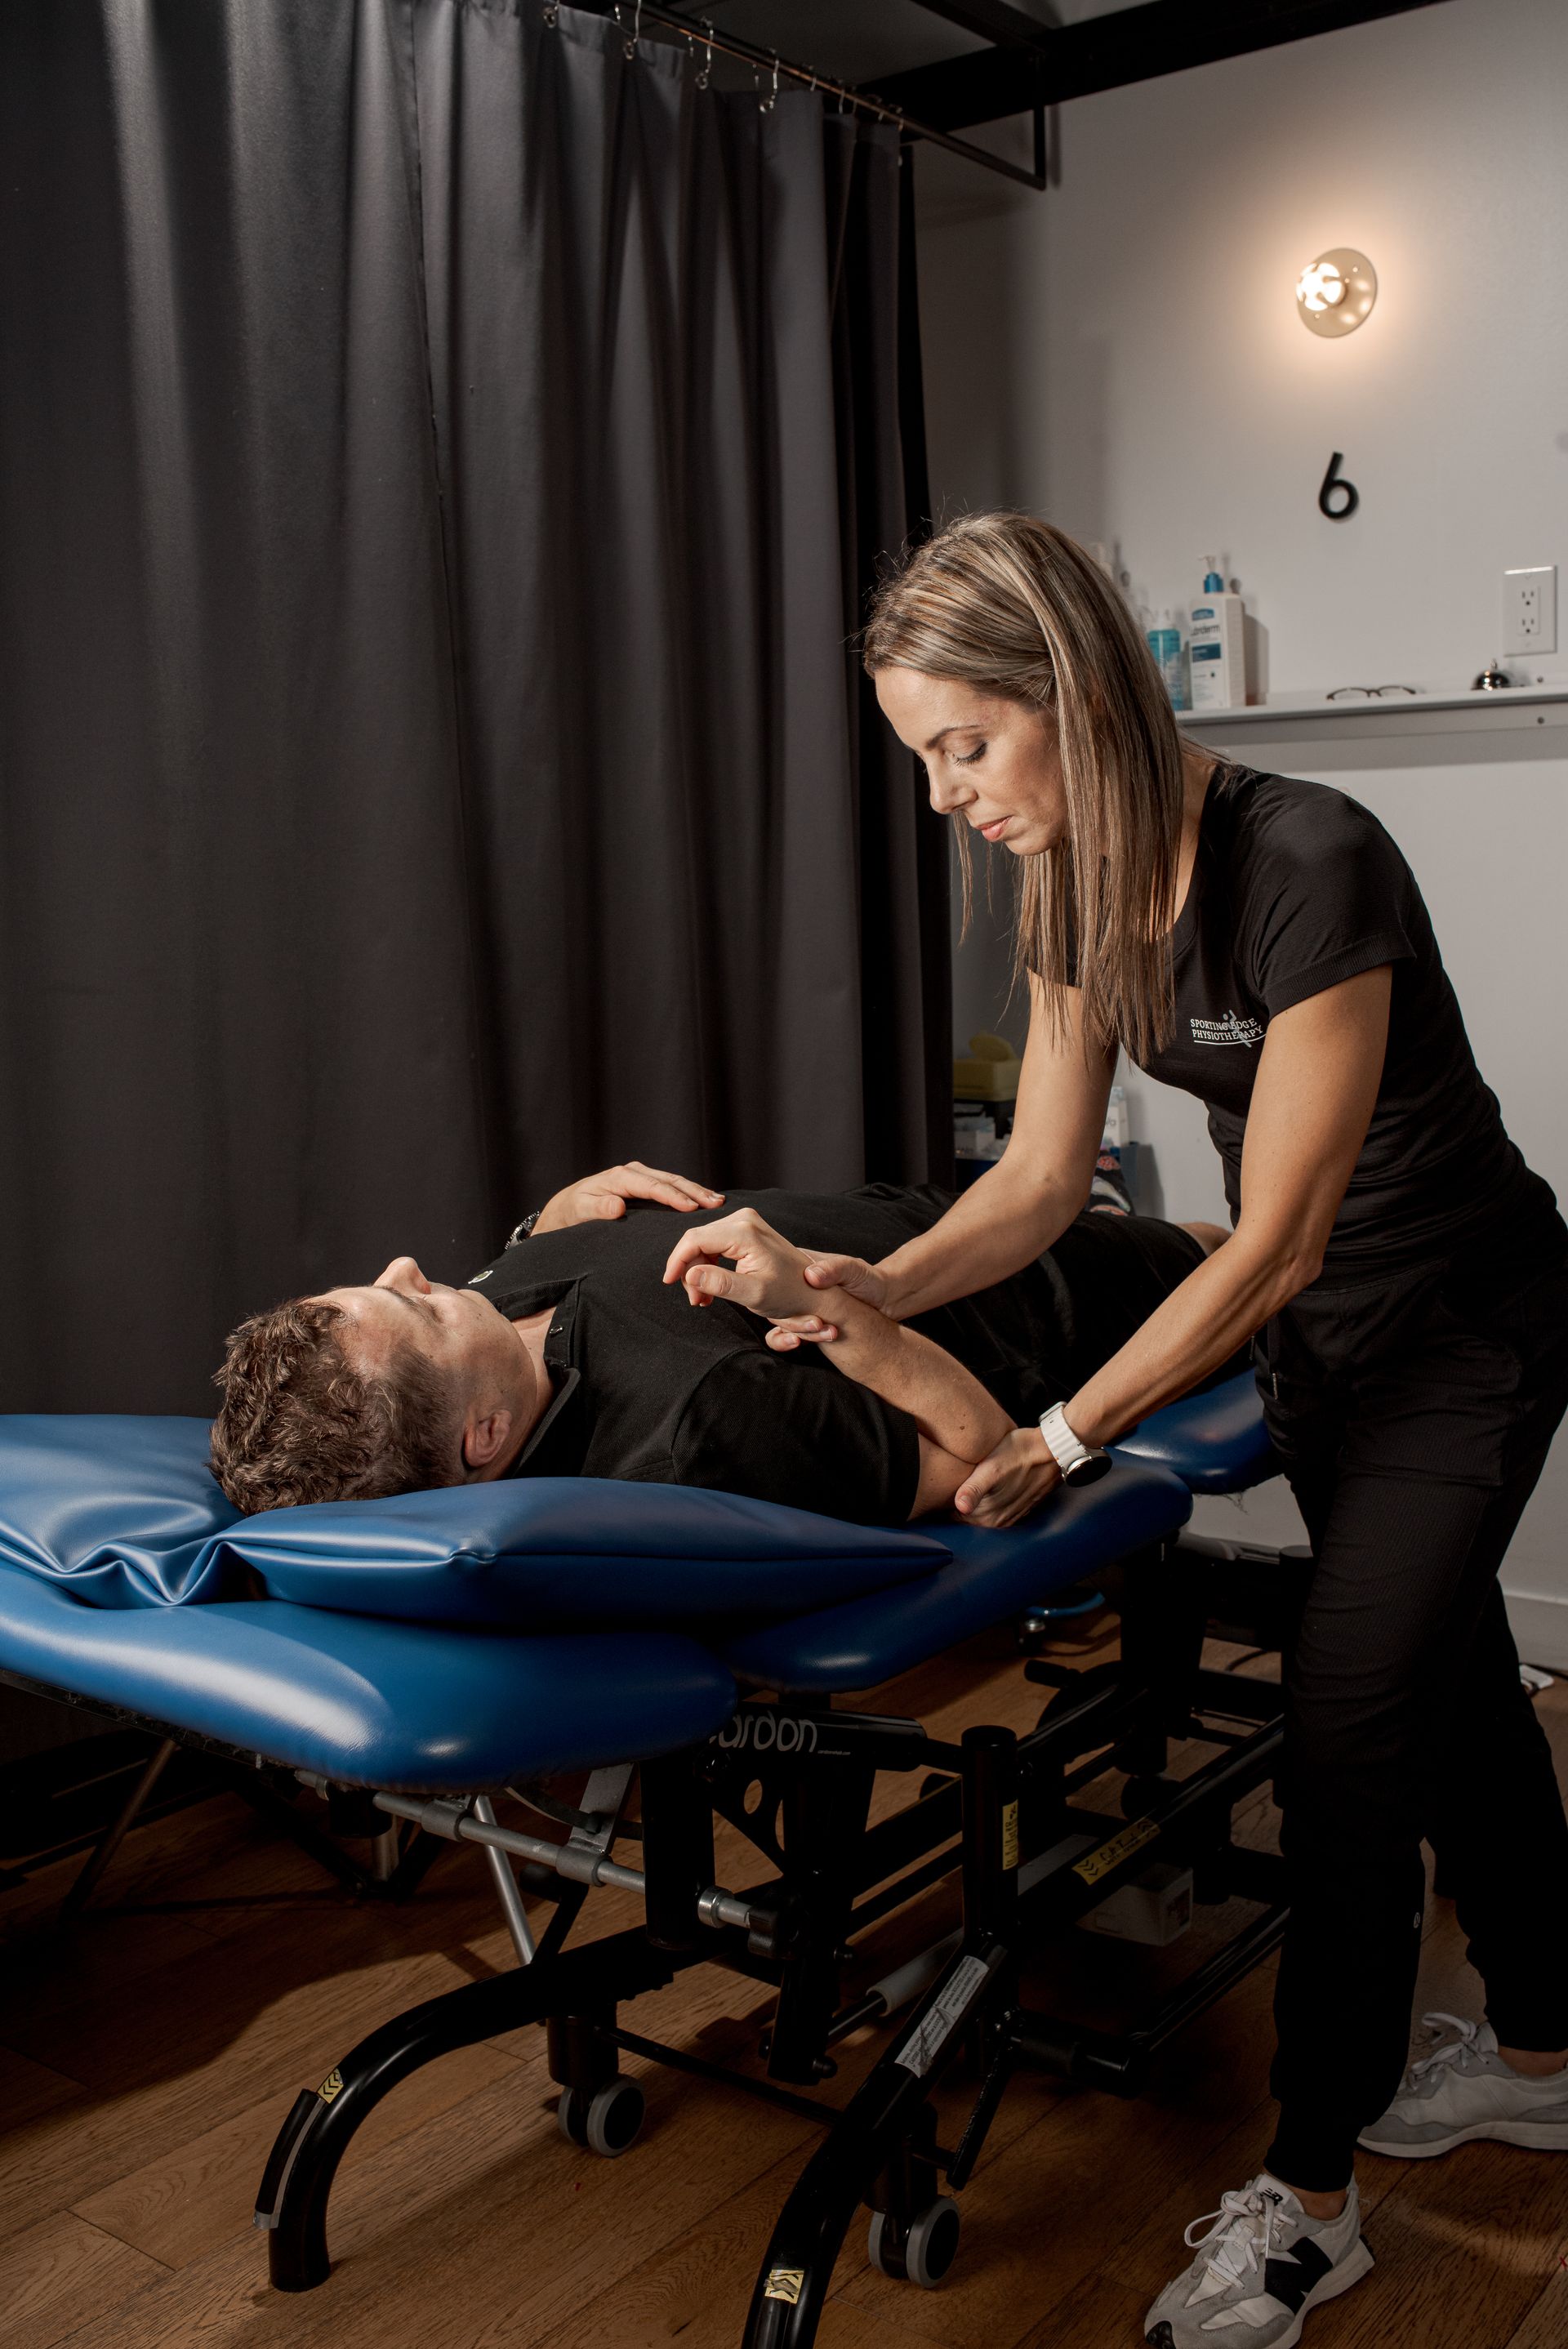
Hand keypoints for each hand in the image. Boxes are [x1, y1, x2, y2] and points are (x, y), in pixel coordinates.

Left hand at [532, 1161, 723, 1235]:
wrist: (569, 1206)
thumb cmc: (575, 1211)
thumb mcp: (581, 1211)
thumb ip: (599, 1209)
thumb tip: (618, 1207)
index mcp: (621, 1177)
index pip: (653, 1186)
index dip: (673, 1197)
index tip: (692, 1208)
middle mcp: (634, 1172)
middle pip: (669, 1180)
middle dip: (694, 1191)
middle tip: (716, 1202)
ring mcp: (641, 1176)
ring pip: (673, 1181)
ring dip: (696, 1190)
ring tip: (717, 1200)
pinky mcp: (645, 1183)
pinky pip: (670, 1186)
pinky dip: (688, 1192)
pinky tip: (703, 1199)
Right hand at [661, 1207, 815, 1321]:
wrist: (811, 1290)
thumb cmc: (788, 1293)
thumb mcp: (753, 1294)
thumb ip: (720, 1284)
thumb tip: (690, 1275)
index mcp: (744, 1231)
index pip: (695, 1239)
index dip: (677, 1262)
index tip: (669, 1283)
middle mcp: (743, 1219)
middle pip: (696, 1240)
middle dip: (689, 1270)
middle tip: (696, 1301)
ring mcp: (744, 1222)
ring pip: (703, 1242)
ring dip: (698, 1270)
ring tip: (704, 1299)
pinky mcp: (744, 1229)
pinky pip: (714, 1243)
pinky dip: (709, 1265)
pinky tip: (712, 1286)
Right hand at [764, 1253, 886, 1350]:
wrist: (885, 1302)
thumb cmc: (870, 1280)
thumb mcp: (855, 1270)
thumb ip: (834, 1269)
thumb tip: (810, 1276)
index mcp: (801, 1265)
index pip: (772, 1272)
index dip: (774, 1288)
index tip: (791, 1303)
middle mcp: (794, 1286)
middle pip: (773, 1300)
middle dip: (790, 1315)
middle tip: (817, 1322)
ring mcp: (797, 1306)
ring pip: (779, 1319)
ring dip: (794, 1330)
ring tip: (824, 1331)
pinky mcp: (803, 1324)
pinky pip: (783, 1334)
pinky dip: (785, 1341)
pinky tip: (797, 1344)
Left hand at [953, 1426, 1059, 1527]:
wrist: (1053, 1449)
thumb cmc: (1019, 1453)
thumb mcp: (991, 1468)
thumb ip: (973, 1490)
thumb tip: (960, 1507)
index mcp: (989, 1517)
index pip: (954, 1517)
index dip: (943, 1504)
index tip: (935, 1490)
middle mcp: (1000, 1522)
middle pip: (966, 1517)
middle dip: (954, 1504)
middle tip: (944, 1483)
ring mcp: (1011, 1516)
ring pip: (981, 1513)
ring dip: (971, 1502)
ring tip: (962, 1483)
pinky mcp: (1019, 1507)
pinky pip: (995, 1508)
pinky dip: (987, 1500)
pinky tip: (984, 1485)